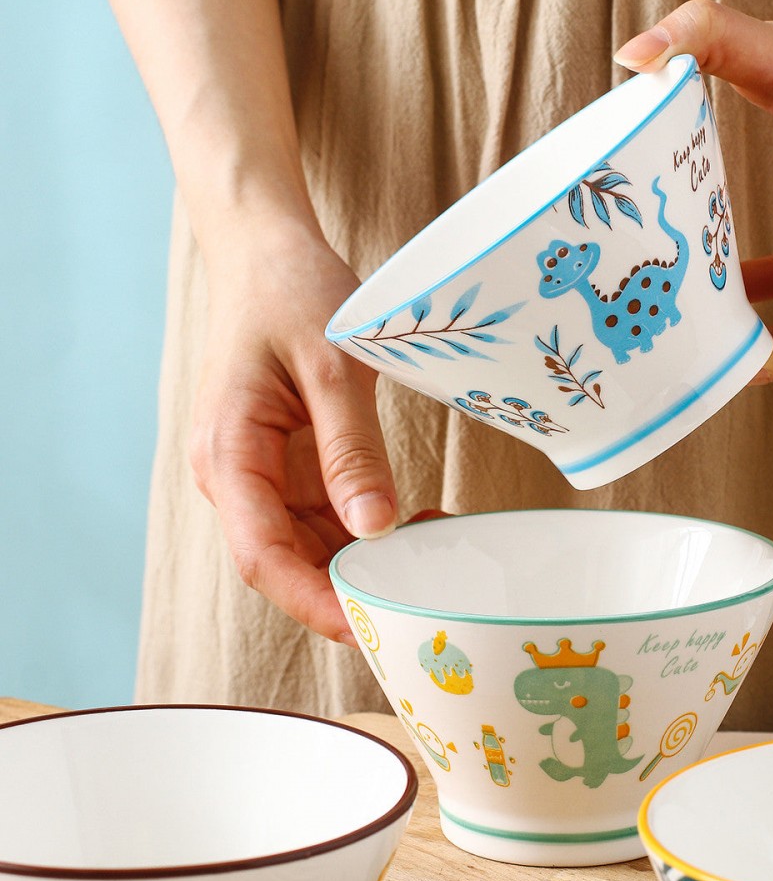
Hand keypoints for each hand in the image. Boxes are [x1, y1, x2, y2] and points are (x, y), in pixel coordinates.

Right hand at [189, 226, 397, 642]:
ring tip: (436, 559)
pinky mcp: (289, 464)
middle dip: (349, 593)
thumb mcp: (331, 366)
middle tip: (423, 608)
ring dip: (367, 562)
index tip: (371, 628)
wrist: (267, 252)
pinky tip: (421, 523)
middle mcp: (237, 476)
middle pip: (286, 563)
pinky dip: (370, 529)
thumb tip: (373, 528)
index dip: (314, 603)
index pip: (263, 555)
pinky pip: (326, 515)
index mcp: (230, 454)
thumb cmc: (290, 292)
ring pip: (311, 546)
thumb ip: (351, 449)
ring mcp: (263, 473)